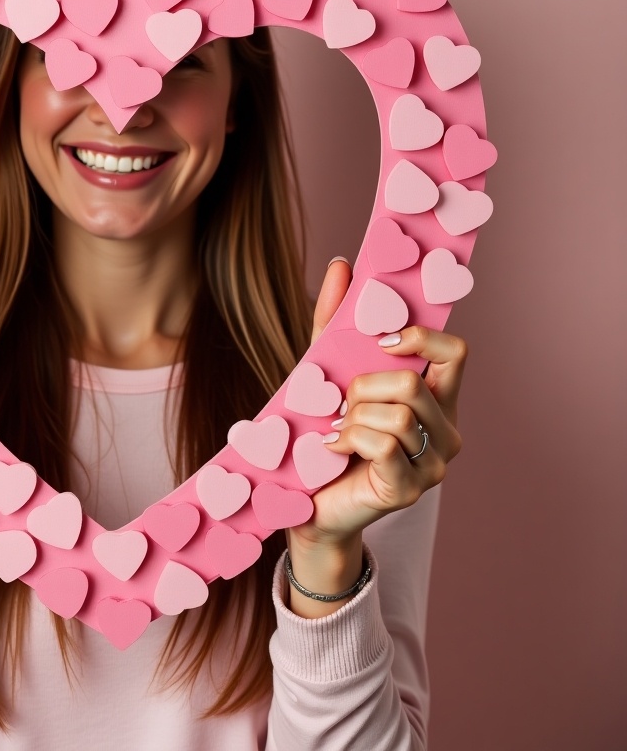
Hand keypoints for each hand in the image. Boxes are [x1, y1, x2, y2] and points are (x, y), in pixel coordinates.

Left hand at [299, 257, 465, 544]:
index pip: (457, 353)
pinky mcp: (408, 490)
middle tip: (343, 405)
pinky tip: (332, 447)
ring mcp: (433, 466)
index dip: (422, 338)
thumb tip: (342, 264)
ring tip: (337, 430)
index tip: (383, 342)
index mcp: (437, 399)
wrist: (308, 500)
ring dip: (353, 416)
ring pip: (397, 415)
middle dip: (364, 387)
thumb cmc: (325, 432)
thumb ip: (335, 321)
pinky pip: (381, 445)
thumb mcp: (328, 370)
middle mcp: (447, 432)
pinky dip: (347, 438)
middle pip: (414, 383)